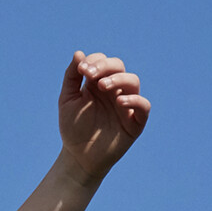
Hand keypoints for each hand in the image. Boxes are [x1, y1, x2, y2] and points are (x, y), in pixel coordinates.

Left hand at [58, 51, 149, 178]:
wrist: (78, 157)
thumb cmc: (73, 128)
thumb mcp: (67, 100)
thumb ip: (72, 77)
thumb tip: (78, 53)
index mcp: (98, 83)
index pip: (103, 61)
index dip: (94, 61)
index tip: (81, 71)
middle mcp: (114, 90)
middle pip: (119, 66)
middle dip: (105, 67)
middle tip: (89, 76)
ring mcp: (126, 104)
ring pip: (132, 81)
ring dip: (119, 79)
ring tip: (103, 86)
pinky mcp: (135, 121)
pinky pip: (144, 105)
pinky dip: (135, 100)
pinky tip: (120, 101)